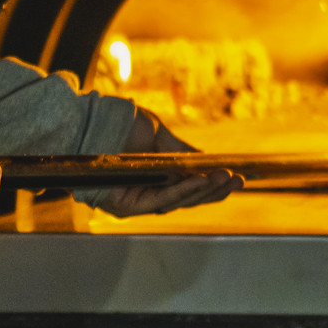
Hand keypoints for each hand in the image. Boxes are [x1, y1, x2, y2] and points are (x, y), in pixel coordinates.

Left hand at [96, 110, 241, 217]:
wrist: (89, 122)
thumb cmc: (118, 125)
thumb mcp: (157, 134)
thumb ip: (180, 151)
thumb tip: (204, 160)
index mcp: (154, 179)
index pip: (187, 188)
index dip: (212, 185)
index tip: (236, 177)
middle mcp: (145, 194)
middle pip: (186, 199)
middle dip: (214, 191)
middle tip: (239, 181)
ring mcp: (136, 202)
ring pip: (177, 202)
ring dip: (204, 191)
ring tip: (226, 179)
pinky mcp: (126, 206)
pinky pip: (160, 200)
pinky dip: (184, 191)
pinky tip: (202, 180)